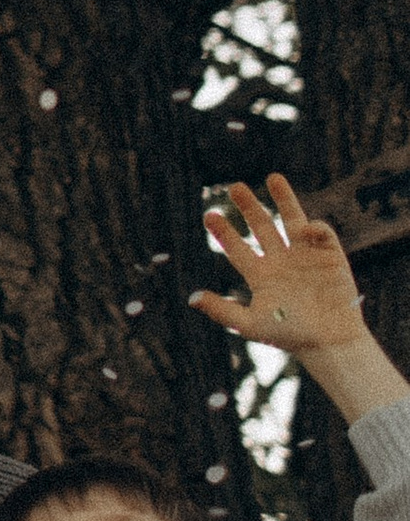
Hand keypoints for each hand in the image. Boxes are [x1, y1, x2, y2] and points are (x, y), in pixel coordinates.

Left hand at [197, 176, 366, 357]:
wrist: (329, 343)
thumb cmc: (289, 336)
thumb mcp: (250, 324)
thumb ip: (222, 310)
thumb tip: (192, 298)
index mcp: (261, 276)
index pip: (237, 248)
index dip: (224, 232)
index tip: (209, 215)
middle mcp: (280, 261)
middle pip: (261, 226)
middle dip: (249, 207)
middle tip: (234, 187)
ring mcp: (305, 256)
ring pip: (291, 220)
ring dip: (283, 199)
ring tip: (272, 178)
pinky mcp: (329, 256)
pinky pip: (320, 233)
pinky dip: (314, 227)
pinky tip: (307, 230)